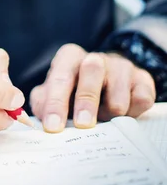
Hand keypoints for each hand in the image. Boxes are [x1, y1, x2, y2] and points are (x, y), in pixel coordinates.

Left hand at [30, 44, 155, 132]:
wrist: (108, 81)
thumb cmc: (74, 90)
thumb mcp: (53, 92)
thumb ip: (43, 102)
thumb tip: (41, 118)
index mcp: (69, 57)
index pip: (60, 77)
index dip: (55, 102)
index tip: (53, 127)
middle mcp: (95, 58)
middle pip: (91, 73)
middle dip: (86, 102)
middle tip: (83, 124)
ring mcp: (121, 67)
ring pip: (118, 95)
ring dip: (109, 113)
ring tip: (102, 118)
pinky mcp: (142, 80)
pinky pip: (140, 101)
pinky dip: (131, 113)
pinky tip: (123, 114)